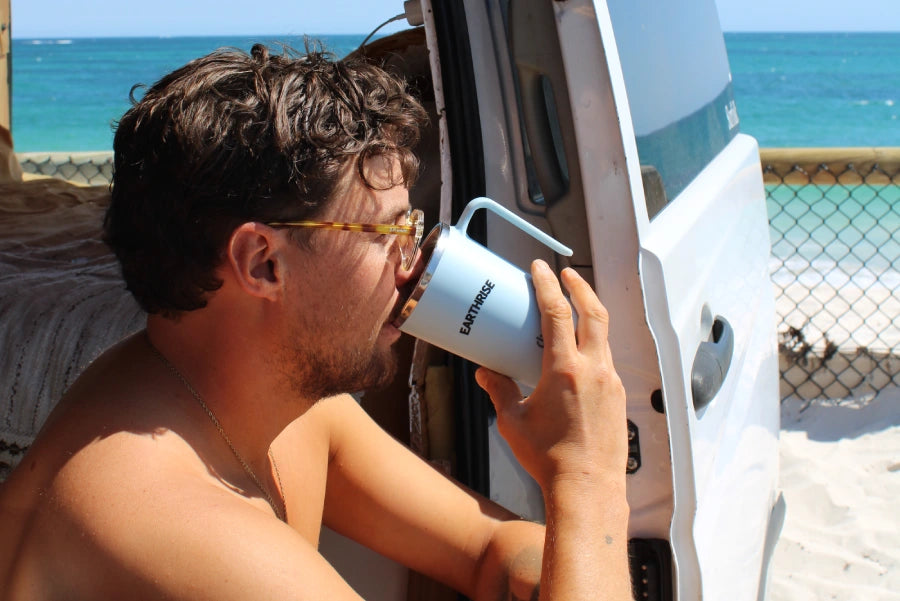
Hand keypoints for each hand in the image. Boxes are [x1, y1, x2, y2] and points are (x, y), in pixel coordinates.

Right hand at [475, 260, 626, 490]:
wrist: (588, 488)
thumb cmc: (549, 458)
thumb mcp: (513, 421)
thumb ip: (500, 391)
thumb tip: (486, 373)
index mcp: (565, 370)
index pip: (557, 314)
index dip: (548, 285)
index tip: (541, 267)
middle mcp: (594, 370)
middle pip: (593, 312)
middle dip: (580, 287)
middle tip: (567, 273)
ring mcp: (610, 383)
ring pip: (604, 335)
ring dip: (590, 314)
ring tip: (575, 308)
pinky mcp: (618, 397)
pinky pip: (607, 360)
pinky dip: (594, 345)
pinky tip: (581, 353)